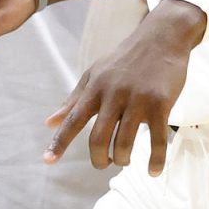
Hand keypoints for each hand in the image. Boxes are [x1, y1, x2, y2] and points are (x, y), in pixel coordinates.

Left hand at [44, 0, 203, 173]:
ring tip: (123, 159)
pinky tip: (152, 171)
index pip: (73, 119)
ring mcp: (137, 99)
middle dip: (98, 159)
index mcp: (94, 87)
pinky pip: (157, 140)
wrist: (161, 37)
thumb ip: (73, 101)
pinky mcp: (160, 103)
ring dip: (122, 159)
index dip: (60, 141)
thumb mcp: (94, 74)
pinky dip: (155, 160)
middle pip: (98, 138)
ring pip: (124, 143)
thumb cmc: (125, 59)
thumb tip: (49, 123)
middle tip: (103, 163)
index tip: (48, 160)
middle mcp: (112, 93)